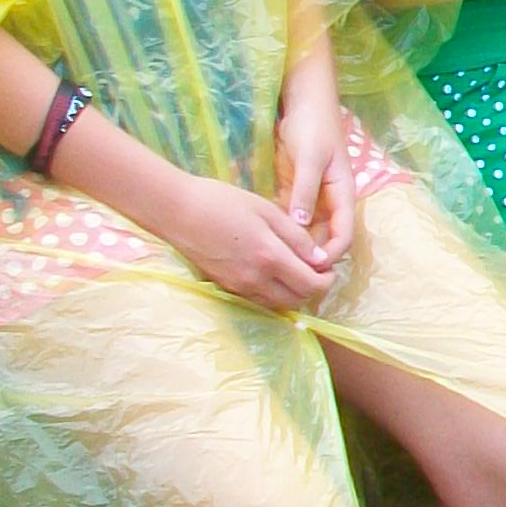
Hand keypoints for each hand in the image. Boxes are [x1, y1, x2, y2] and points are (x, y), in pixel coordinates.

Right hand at [160, 174, 336, 311]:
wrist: (177, 211)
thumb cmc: (223, 202)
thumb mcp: (267, 211)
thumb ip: (297, 238)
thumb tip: (321, 259)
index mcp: (270, 257)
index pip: (311, 284)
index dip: (327, 280)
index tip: (329, 267)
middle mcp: (256, 279)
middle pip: (297, 300)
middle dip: (313, 288)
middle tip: (314, 268)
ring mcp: (239, 286)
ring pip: (278, 304)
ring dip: (293, 292)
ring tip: (294, 269)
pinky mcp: (225, 286)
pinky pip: (258, 300)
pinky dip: (273, 293)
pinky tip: (272, 272)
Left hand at [273, 77, 358, 266]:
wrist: (304, 103)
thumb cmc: (313, 128)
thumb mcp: (310, 159)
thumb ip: (305, 191)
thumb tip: (301, 226)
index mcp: (343, 195)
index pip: (344, 234)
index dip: (332, 254)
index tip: (312, 267)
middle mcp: (330, 202)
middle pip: (326, 239)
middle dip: (313, 258)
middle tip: (289, 273)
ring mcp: (312, 199)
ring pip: (308, 233)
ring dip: (297, 248)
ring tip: (276, 263)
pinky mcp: (295, 194)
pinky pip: (291, 220)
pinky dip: (284, 233)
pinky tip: (267, 242)